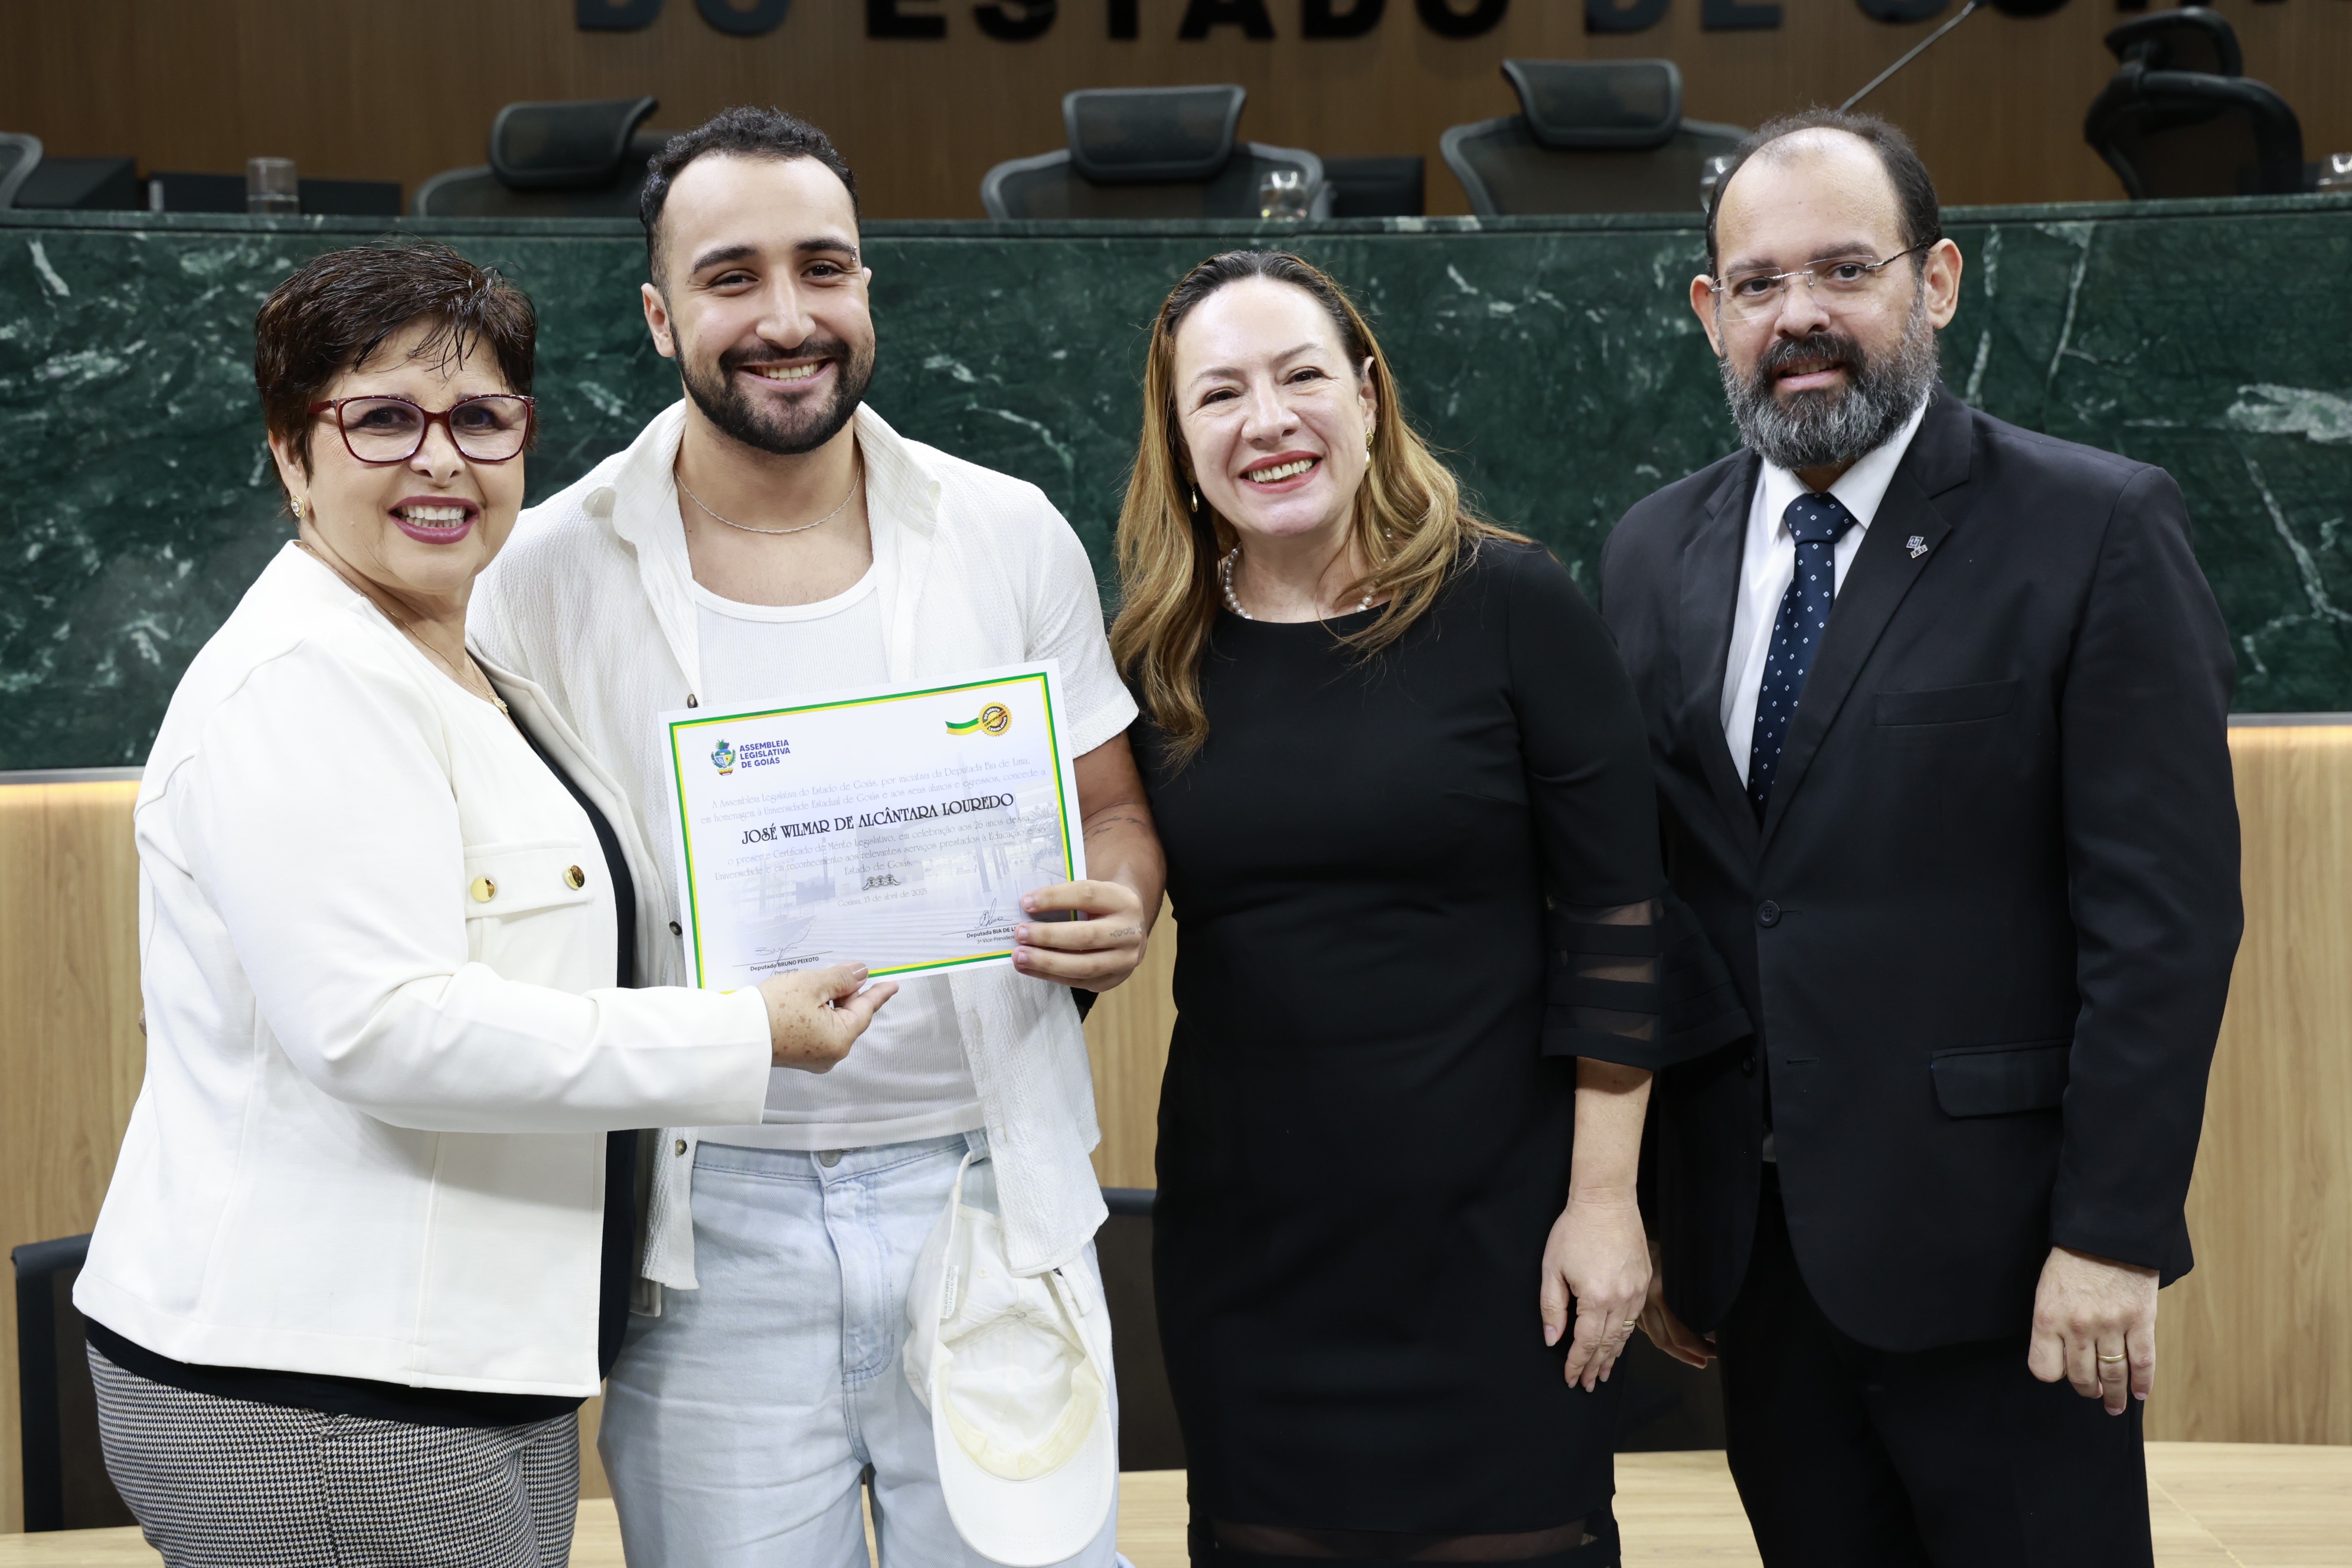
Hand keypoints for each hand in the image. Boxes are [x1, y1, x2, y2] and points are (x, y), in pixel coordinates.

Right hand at [757, 964, 896, 1072]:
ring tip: (819, 983)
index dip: (878, 993)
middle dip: (848, 994)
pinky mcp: (798, 1055)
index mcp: (840, 1039)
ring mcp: (813, 1058)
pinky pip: (817, 1030)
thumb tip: (861, 974)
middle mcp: (831, 1054)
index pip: (866, 1009)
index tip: (892, 985)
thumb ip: (842, 978)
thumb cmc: (773, 1010)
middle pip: (849, 1017)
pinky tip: (807, 999)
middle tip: (846, 973)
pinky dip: (817, 1013)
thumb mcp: (812, 984)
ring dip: (830, 1002)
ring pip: (832, 1023)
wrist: (736, 1035)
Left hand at [1011, 878, 1150, 991]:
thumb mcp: (1094, 894)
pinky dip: (1050, 976)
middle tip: (1020, 933)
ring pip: (1083, 966)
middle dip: (1048, 936)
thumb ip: (1066, 898)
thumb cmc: (1100, 907)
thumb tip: (1026, 907)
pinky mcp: (1114, 980)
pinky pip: (1079, 982)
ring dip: (1046, 962)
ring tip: (1019, 957)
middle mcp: (1130, 931)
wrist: (1129, 928)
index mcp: (1123, 901)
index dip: (1054, 898)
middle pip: (1086, 936)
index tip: (1026, 903)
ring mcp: (1125, 959)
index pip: (1087, 896)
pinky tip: (1030, 968)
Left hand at [1540, 1192, 1651, 1391]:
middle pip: (1608, 1344)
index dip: (1576, 1363)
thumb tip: (1553, 1339)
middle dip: (1594, 1366)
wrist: (1606, 1201)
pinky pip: (1634, 1318)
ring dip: (1612, 1356)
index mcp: (1597, 1298)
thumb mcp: (1552, 1269)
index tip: (1569, 1378)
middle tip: (1586, 1384)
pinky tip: (1617, 1343)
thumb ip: (1552, 1307)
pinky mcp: (1644, 1281)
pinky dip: (1624, 1336)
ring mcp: (1636, 1291)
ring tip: (1601, 1372)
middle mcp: (1621, 1299)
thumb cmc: (1575, 1230)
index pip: (1586, 1342)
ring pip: (1624, 1334)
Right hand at [1637, 1241, 1714, 1369]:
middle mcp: (1646, 1302)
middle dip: (1688, 1355)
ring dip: (1674, 1349)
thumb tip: (1712, 1317)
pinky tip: (1670, 1338)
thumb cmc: (1669, 1242)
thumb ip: (1697, 1293)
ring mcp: (1636, 1302)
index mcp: (1663, 1294)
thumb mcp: (1688, 1266)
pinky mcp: (1631, 1299)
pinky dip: (1659, 1334)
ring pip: (1654, 1336)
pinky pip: (1644, 1325)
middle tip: (1706, 1360)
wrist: (1628, 1224)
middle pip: (1666, 1342)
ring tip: (1693, 1356)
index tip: (1716, 1352)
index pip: (1682, 1336)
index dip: (1700, 1349)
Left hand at [2027, 1245, 2158, 1414]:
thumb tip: (2061, 1357)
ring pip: (2113, 1374)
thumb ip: (2051, 1324)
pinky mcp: (2141, 1320)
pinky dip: (2143, 1381)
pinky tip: (2140, 1392)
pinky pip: (2142, 1361)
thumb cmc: (2071, 1261)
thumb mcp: (2047, 1290)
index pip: (2044, 1369)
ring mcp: (2111, 1324)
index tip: (2063, 1374)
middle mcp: (2078, 1326)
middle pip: (2081, 1377)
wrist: (2107, 1233)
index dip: (2055, 1375)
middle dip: (2087, 1390)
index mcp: (2048, 1318)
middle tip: (2093, 1394)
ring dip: (2115, 1395)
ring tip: (2115, 1405)